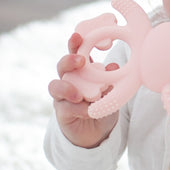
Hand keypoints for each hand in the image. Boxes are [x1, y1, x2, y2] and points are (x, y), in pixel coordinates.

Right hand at [48, 32, 119, 147]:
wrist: (97, 133)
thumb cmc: (102, 106)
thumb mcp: (111, 92)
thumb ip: (111, 80)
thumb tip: (113, 66)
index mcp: (82, 71)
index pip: (76, 53)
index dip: (74, 44)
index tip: (77, 36)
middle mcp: (69, 80)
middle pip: (62, 66)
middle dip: (69, 61)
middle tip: (81, 61)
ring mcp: (62, 96)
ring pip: (55, 86)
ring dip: (67, 87)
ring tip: (78, 94)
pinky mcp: (62, 112)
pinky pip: (65, 107)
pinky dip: (78, 108)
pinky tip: (88, 110)